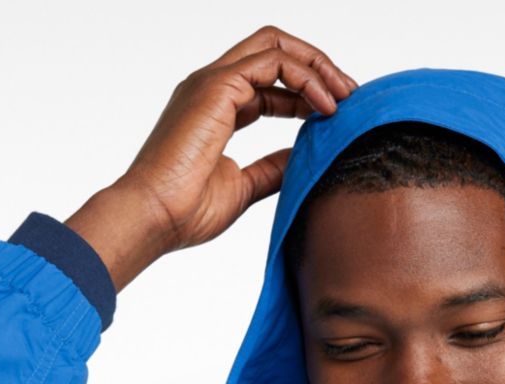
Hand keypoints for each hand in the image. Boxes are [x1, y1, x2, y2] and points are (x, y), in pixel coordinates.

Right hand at [65, 26, 356, 292]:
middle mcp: (213, 87)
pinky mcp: (218, 86)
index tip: (336, 116)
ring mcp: (213, 82)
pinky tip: (325, 108)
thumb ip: (272, 168)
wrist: (155, 217)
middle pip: (273, 50)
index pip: (268, 82)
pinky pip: (273, 62)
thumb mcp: (244, 187)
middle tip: (349, 96)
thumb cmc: (186, 211)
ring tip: (345, 98)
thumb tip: (302, 159)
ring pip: (276, 46)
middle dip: (317, 66)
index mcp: (216, 108)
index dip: (306, 93)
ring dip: (317, 67)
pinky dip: (306, 78)